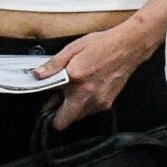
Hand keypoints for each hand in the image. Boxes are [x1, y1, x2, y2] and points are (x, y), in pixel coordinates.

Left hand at [35, 19, 156, 125]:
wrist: (129, 46)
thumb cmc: (103, 44)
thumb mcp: (73, 48)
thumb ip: (54, 64)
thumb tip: (37, 74)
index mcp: (75, 79)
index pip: (51, 103)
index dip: (45, 104)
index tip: (45, 101)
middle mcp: (87, 95)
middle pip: (63, 122)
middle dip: (56, 115)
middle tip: (56, 101)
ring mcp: (98, 102)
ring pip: (77, 117)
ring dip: (72, 109)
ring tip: (75, 91)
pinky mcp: (107, 104)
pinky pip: (90, 111)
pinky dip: (85, 105)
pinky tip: (88, 89)